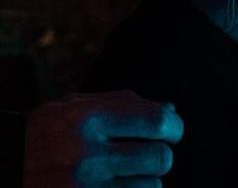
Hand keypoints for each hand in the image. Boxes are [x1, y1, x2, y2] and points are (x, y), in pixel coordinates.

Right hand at [23, 90, 183, 187]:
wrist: (4, 165)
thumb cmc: (47, 133)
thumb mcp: (77, 107)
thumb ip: (125, 105)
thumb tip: (171, 110)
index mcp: (87, 119)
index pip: (158, 121)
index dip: (174, 127)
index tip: (170, 132)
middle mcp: (86, 155)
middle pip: (161, 158)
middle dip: (159, 157)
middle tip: (144, 156)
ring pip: (152, 187)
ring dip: (144, 181)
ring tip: (120, 175)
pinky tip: (116, 186)